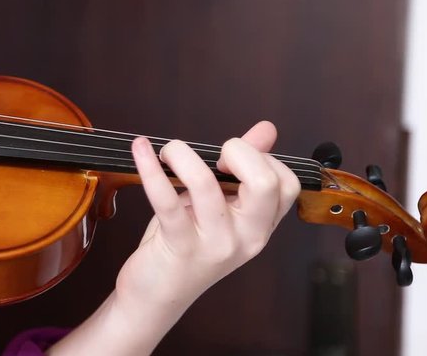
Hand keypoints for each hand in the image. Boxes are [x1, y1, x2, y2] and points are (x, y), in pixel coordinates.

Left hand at [47, 121, 300, 354]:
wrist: (158, 295)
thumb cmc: (188, 246)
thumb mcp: (220, 207)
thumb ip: (243, 169)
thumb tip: (267, 130)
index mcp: (260, 226)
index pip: (286, 183)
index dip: (261, 158)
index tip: (232, 158)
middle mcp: (246, 237)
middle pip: (266, 183)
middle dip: (239, 152)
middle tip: (214, 156)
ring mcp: (215, 245)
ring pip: (207, 185)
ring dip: (183, 155)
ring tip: (169, 150)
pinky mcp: (180, 247)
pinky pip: (166, 200)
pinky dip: (150, 169)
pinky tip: (140, 150)